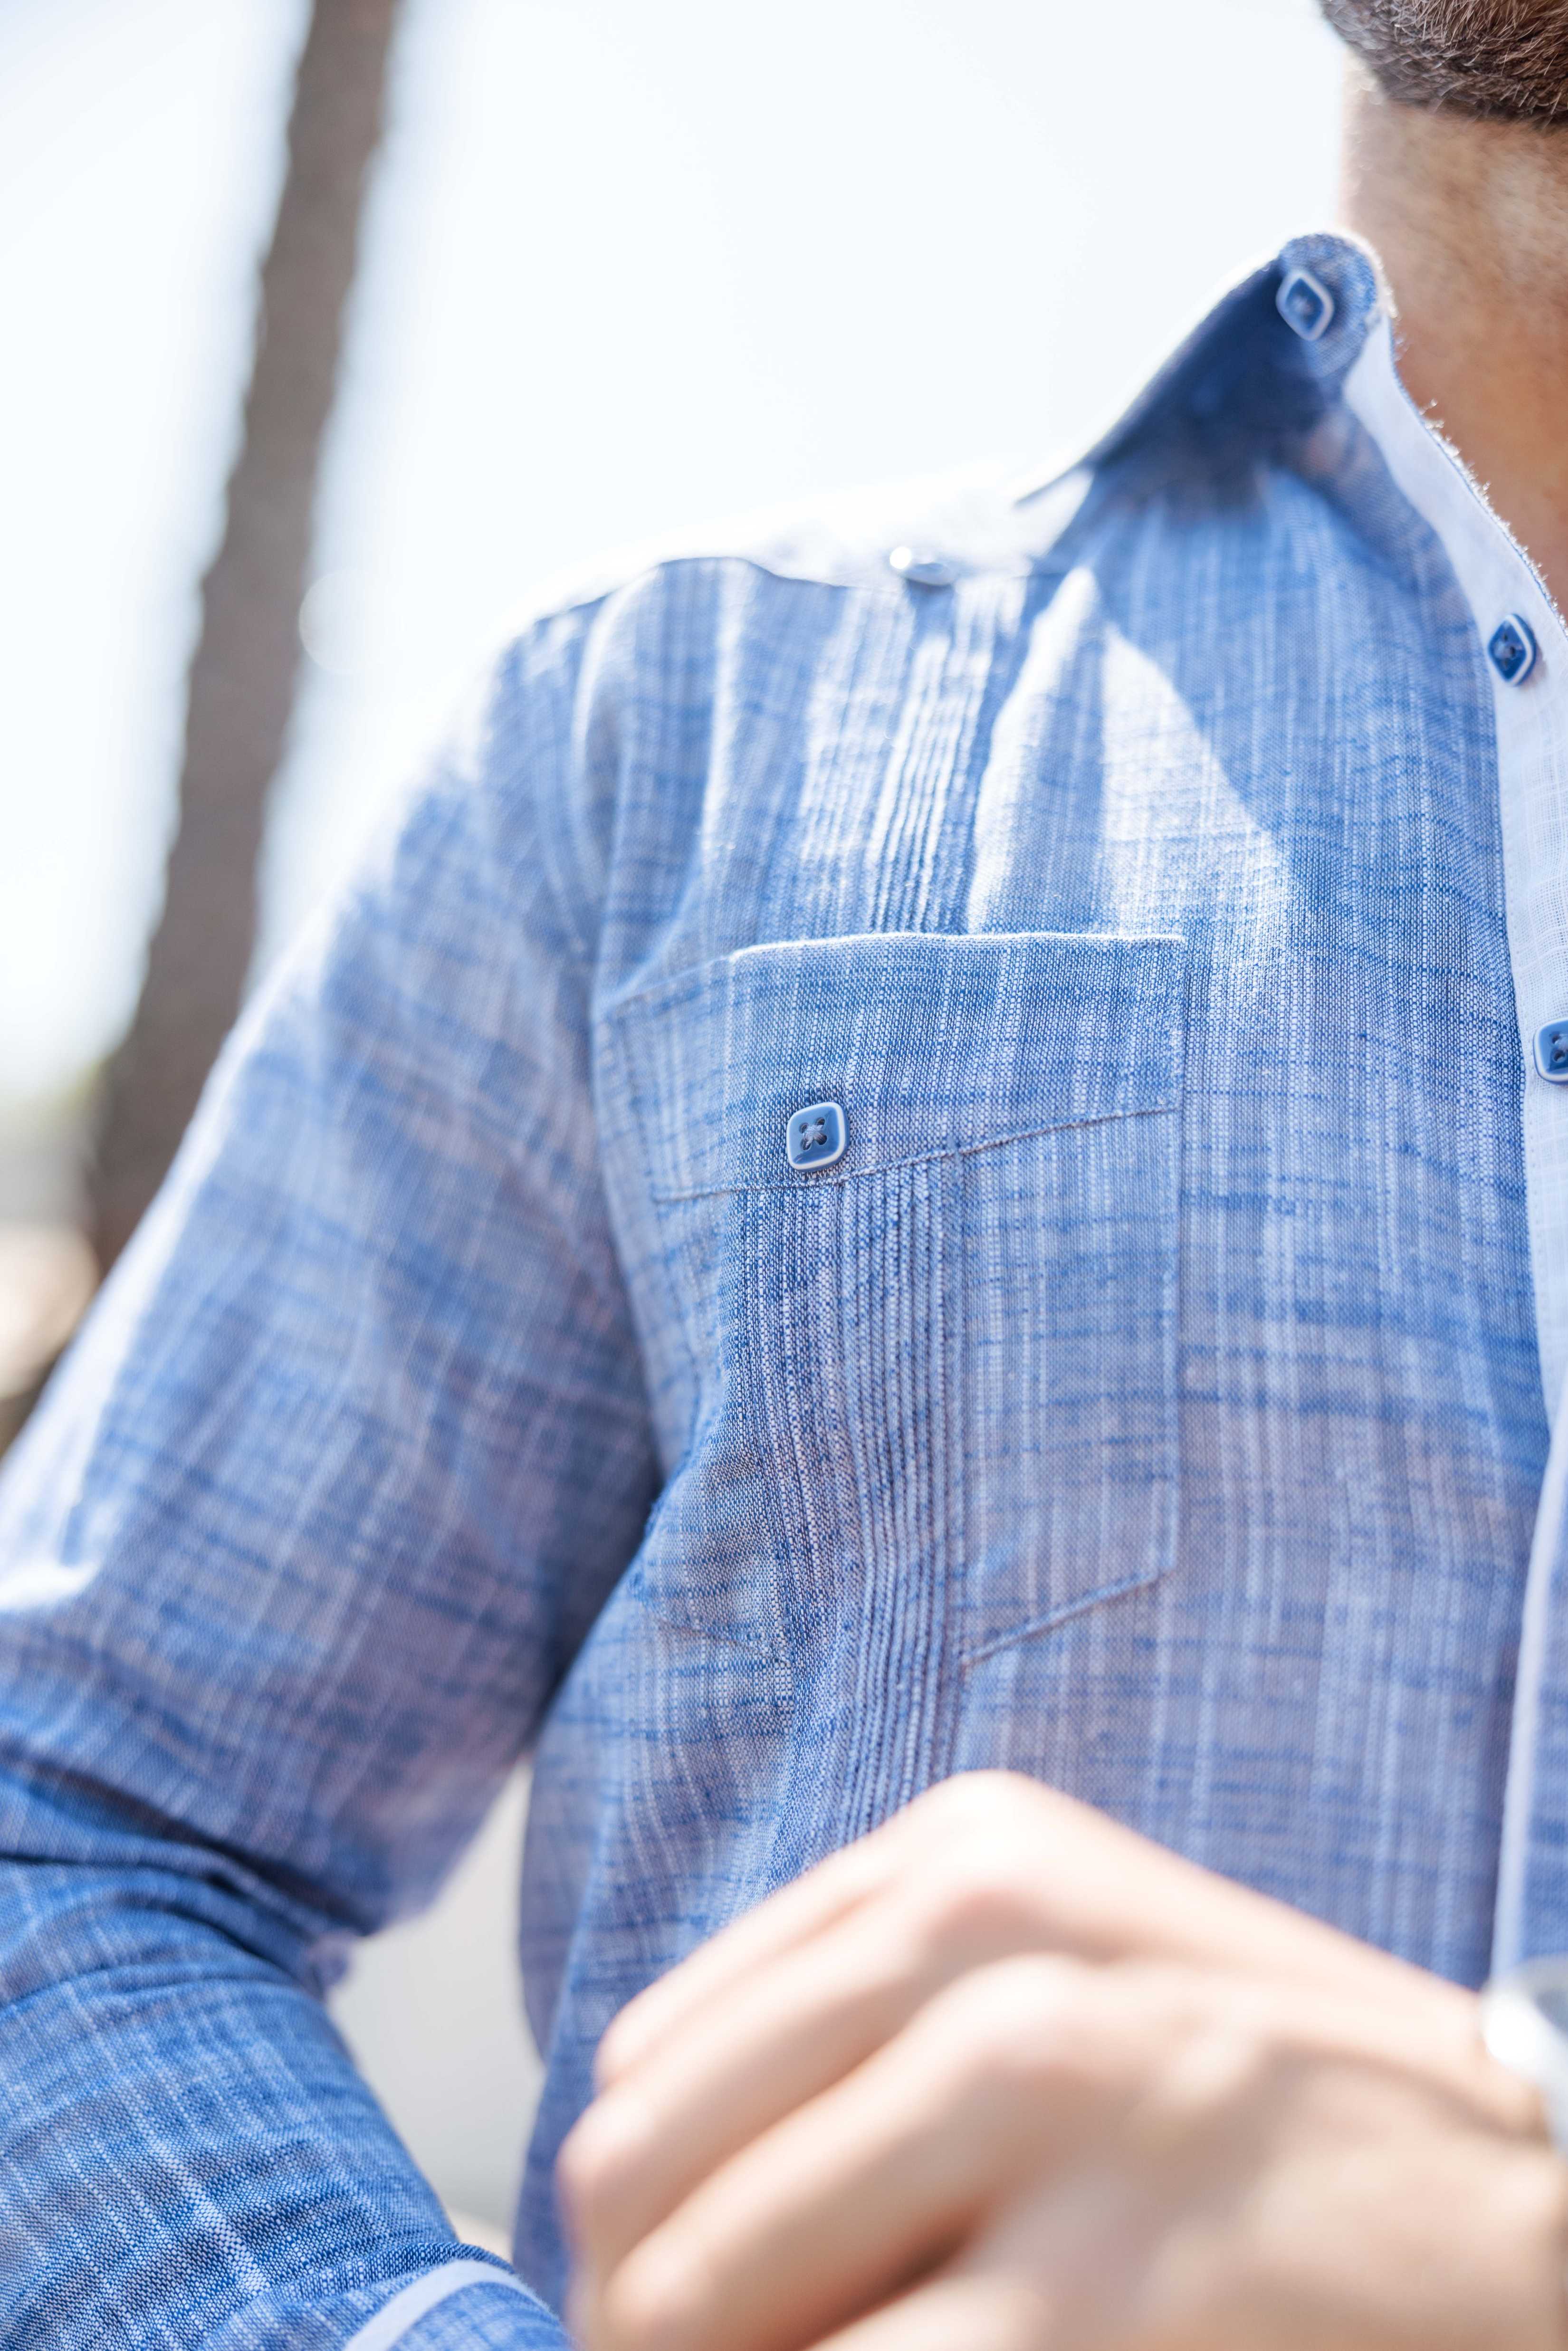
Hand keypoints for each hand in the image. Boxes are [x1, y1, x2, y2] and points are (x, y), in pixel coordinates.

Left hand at [560, 1772, 1567, 2350]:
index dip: (629, 2197)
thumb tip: (640, 2184)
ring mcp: (1045, 2092)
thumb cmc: (1244, 2090)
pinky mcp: (1110, 2276)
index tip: (657, 2283)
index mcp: (957, 1856)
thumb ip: (865, 2026)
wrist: (1505, 2182)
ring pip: (700, 2290)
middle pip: (641, 2162)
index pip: (656, 2046)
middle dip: (624, 2305)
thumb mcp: (1054, 1967)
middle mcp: (980, 1940)